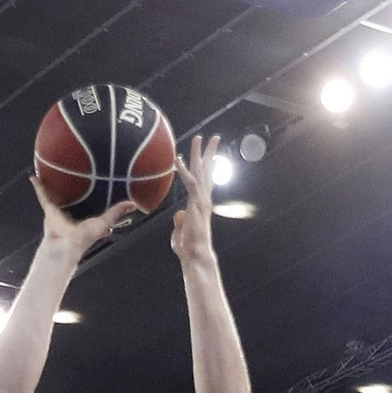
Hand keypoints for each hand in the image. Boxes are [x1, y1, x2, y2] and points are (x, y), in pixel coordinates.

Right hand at [31, 177, 139, 257]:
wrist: (65, 245)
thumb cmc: (84, 237)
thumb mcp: (103, 222)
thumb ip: (116, 212)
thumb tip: (134, 204)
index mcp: (84, 218)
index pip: (92, 209)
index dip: (98, 204)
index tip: (104, 193)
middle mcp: (72, 213)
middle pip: (73, 197)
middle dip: (75, 189)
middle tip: (77, 175)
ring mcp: (59, 211)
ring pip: (57, 194)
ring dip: (54, 184)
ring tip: (52, 170)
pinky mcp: (49, 209)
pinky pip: (42, 195)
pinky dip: (37, 186)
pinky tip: (33, 175)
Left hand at [171, 133, 218, 268]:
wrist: (195, 255)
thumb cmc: (189, 248)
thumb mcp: (181, 232)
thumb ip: (179, 222)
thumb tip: (178, 214)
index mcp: (201, 204)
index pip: (206, 181)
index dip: (208, 167)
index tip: (210, 156)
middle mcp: (204, 199)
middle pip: (207, 171)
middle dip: (210, 153)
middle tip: (214, 137)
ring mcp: (201, 200)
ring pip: (200, 171)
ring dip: (199, 154)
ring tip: (199, 138)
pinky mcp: (195, 203)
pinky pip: (189, 182)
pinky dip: (183, 170)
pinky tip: (177, 159)